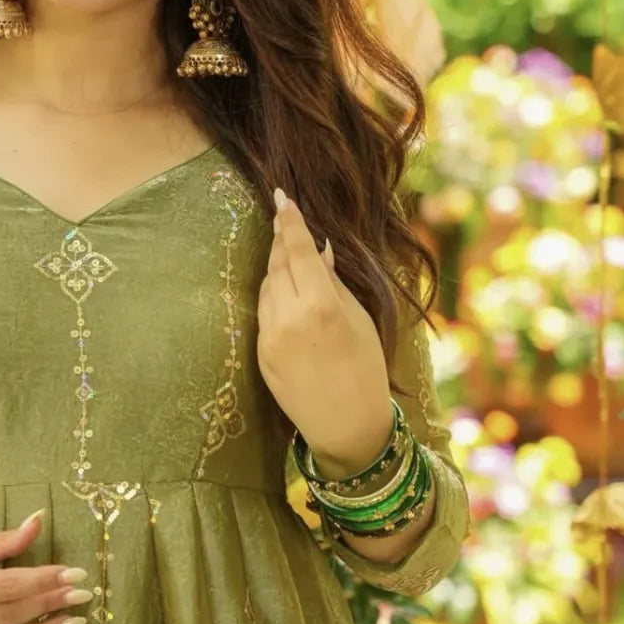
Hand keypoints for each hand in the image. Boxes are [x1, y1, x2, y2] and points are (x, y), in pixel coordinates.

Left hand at [257, 188, 391, 472]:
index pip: (297, 251)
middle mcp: (288, 320)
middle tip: (285, 218)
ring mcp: (269, 338)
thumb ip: (332, 282)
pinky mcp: (259, 355)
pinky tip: (287, 294)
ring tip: (291, 256)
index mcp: (320, 307)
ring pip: (266, 288)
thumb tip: (317, 249)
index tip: (281, 197)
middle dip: (281, 240)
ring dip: (277, 268)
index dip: (289, 222)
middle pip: (277, 265)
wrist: (347, 425)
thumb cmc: (365, 369)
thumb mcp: (358, 320)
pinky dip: (273, 298)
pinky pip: (263, 314)